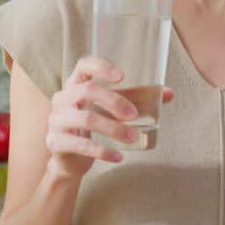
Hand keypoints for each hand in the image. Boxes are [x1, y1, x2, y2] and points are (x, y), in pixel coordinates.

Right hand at [45, 57, 174, 178]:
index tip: (122, 77)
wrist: (70, 158)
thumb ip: (137, 100)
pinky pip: (81, 145)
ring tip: (133, 137)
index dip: (101, 67)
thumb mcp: (111, 110)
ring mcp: (56, 120)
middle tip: (133, 115)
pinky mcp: (55, 142)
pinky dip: (102, 151)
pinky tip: (118, 157)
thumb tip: (170, 94)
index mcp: (75, 84)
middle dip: (114, 101)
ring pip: (86, 119)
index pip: (83, 65)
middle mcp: (62, 98)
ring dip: (113, 129)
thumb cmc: (94, 125)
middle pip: (87, 91)